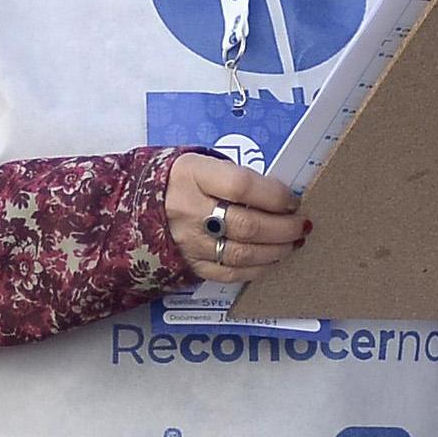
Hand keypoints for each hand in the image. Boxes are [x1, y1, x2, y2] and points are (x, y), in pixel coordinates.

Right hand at [166, 154, 308, 283]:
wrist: (136, 202)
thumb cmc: (180, 179)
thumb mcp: (202, 163)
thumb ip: (236, 177)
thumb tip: (278, 196)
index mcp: (193, 175)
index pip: (241, 186)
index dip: (274, 195)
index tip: (292, 200)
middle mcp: (189, 210)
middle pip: (246, 226)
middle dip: (283, 228)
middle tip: (301, 225)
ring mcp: (189, 242)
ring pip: (241, 255)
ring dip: (276, 251)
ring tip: (293, 243)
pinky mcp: (191, 265)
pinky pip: (230, 273)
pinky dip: (257, 269)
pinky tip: (271, 260)